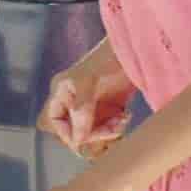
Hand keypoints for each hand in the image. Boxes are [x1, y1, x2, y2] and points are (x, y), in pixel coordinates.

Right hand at [38, 41, 135, 158]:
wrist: (136, 50)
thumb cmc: (107, 58)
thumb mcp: (88, 82)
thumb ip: (80, 110)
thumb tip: (77, 140)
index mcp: (61, 93)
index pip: (55, 123)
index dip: (70, 134)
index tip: (89, 137)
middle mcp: (73, 103)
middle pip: (74, 133)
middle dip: (93, 135)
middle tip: (112, 128)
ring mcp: (92, 108)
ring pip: (92, 136)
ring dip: (107, 134)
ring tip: (122, 121)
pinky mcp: (109, 111)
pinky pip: (107, 132)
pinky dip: (116, 130)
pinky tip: (126, 116)